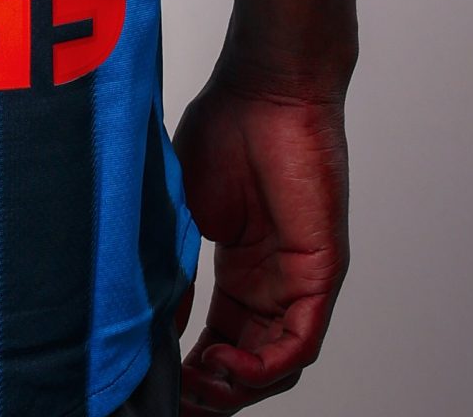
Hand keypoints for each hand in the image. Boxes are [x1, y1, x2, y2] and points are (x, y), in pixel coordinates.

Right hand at [171, 67, 348, 408]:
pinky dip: (263, 366)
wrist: (265, 86)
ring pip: (276, 364)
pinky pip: (300, 342)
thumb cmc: (227, 126)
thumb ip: (173, 268)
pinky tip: (224, 364)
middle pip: (249, 363)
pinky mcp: (321, 273)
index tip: (156, 382)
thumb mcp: (183, 210)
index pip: (222, 341)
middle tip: (172, 399)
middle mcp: (274, 283)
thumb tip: (151, 324)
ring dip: (235, 387)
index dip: (191, 369)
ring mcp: (300, 280)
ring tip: (194, 386)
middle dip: (211, 390)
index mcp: (243, 268)